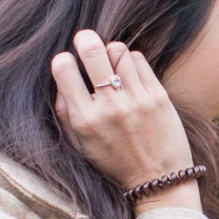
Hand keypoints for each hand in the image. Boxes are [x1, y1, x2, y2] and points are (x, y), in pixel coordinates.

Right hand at [51, 29, 197, 209]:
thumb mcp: (81, 145)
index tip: (66, 62)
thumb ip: (65, 113)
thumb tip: (60, 78)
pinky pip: (138, 60)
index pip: (63, 70)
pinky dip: (130, 59)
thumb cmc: (115, 161)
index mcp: (85, 120)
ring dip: (110, 51)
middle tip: (85, 39)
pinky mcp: (158, 96)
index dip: (62, 60)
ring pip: (118, 50)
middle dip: (85, 39)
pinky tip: (128, 71)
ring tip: (109, 61)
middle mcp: (110, 107)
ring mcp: (136, 99)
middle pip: (93, 51)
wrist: (159, 179)